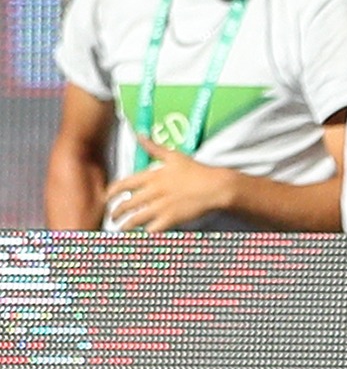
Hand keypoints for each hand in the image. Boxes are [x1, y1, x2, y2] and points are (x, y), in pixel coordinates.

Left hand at [105, 139, 235, 232]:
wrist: (216, 186)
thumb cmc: (197, 171)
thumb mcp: (174, 156)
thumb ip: (153, 147)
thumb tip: (139, 134)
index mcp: (152, 176)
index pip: (122, 185)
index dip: (111, 193)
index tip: (108, 198)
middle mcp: (153, 192)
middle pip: (126, 205)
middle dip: (116, 213)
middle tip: (114, 216)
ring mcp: (161, 206)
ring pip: (134, 219)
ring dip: (125, 225)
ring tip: (122, 228)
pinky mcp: (171, 219)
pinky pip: (151, 229)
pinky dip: (144, 233)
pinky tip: (142, 233)